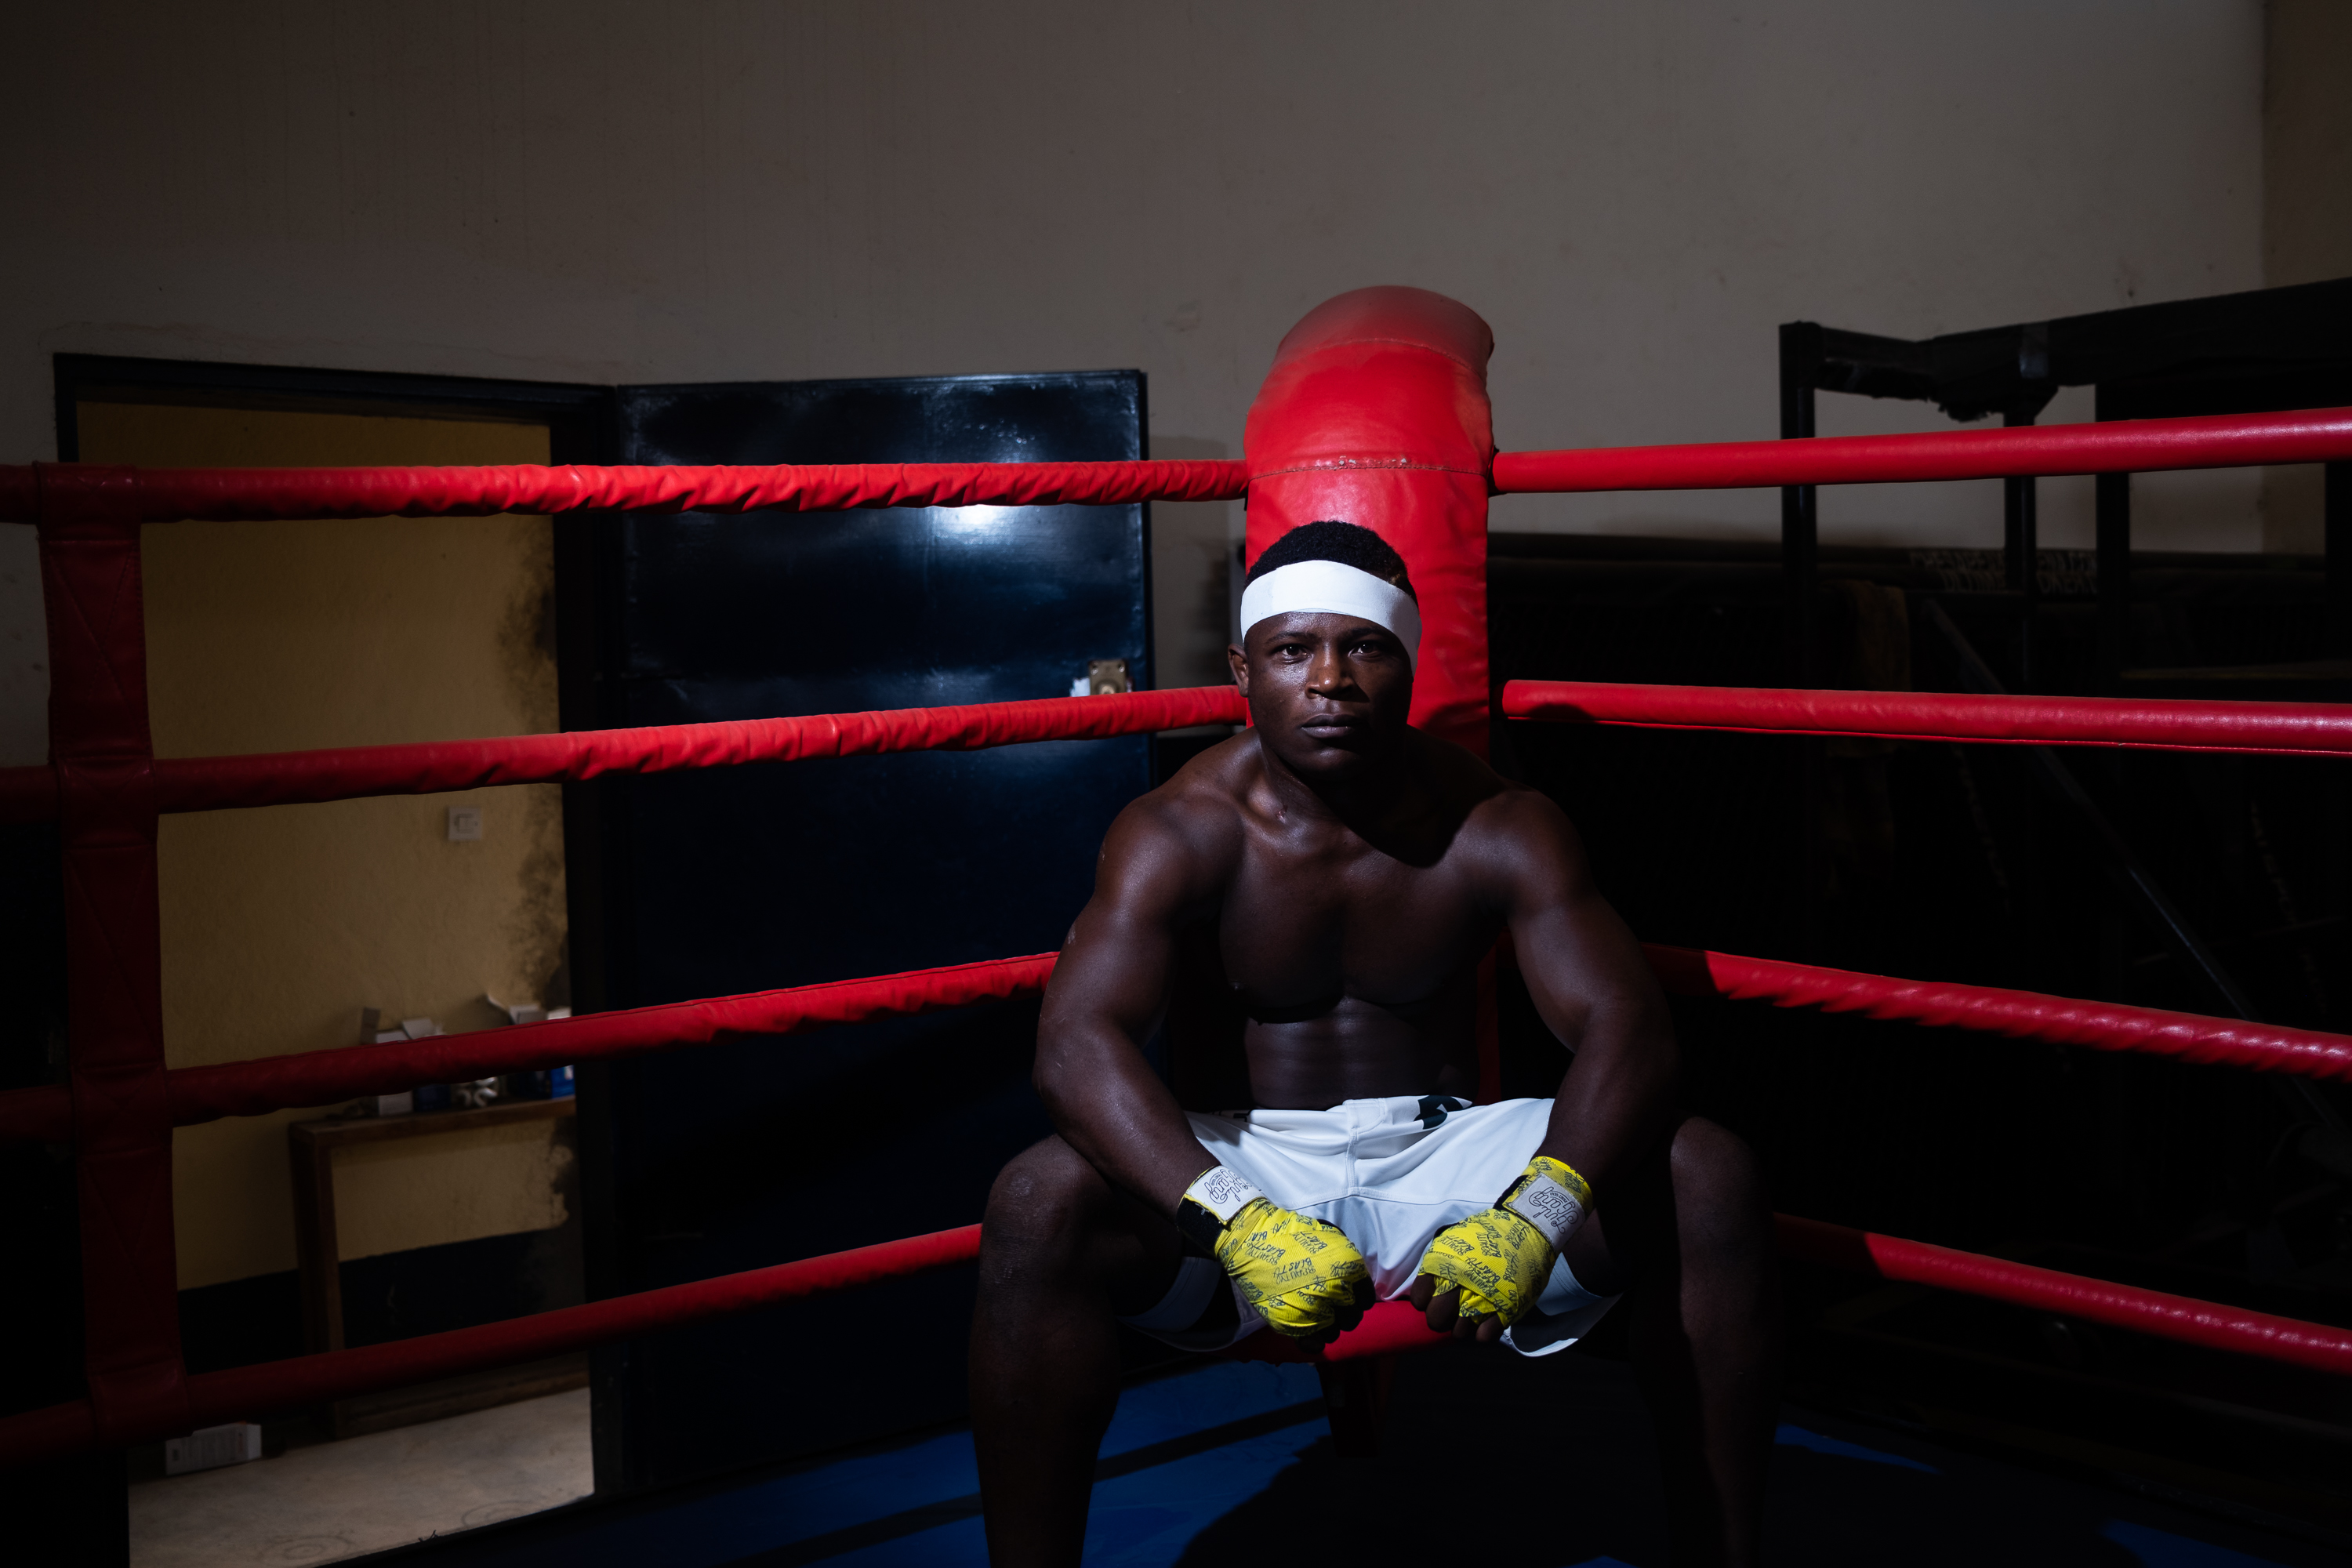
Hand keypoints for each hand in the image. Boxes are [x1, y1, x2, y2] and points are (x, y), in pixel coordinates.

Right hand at [1211, 1198, 1372, 1345]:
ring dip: (1326, 1326)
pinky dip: (1313, 1341)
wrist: (1251, 1240)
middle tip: (1327, 1303)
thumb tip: (1354, 1283)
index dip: (1356, 1297)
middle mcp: (1337, 1291)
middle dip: (1343, 1313)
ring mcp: (1315, 1310)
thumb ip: (1346, 1262)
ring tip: (1313, 1313)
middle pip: (1352, 1318)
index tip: (1344, 1294)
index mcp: (1349, 1268)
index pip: (1366, 1298)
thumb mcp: (1329, 1237)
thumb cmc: (1291, 1235)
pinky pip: (1315, 1344)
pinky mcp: (1294, 1324)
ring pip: (1334, 1332)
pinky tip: (1308, 1332)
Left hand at [1411, 1155, 1590, 1340]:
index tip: (1433, 1298)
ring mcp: (1482, 1299)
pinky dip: (1483, 1333)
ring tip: (1470, 1316)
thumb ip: (1439, 1263)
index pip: (1419, 1298)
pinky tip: (1486, 1322)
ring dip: (1463, 1327)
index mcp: (1443, 1265)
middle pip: (1436, 1320)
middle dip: (1441, 1319)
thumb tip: (1426, 1285)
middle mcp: (1458, 1284)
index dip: (1425, 1301)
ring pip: (1459, 1332)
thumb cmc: (1489, 1233)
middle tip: (1451, 1312)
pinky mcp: (1505, 1310)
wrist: (1528, 1228)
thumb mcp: (1454, 1239)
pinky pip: (1484, 1336)